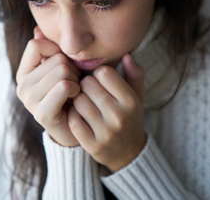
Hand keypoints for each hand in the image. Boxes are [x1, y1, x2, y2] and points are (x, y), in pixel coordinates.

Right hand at [16, 26, 80, 146]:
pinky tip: (75, 99)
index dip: (56, 50)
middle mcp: (22, 85)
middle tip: (73, 83)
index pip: (36, 44)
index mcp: (24, 72)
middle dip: (72, 68)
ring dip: (76, 80)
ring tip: (74, 91)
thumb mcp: (61, 67)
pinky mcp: (41, 113)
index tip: (64, 64)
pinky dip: (75, 90)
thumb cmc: (71, 94)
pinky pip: (64, 86)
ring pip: (62, 71)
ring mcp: (29, 100)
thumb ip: (49, 49)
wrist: (77, 127)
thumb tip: (38, 28)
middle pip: (55, 58)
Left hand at [67, 54, 145, 171]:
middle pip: (88, 84)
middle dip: (85, 85)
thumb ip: (135, 74)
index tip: (99, 81)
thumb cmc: (130, 117)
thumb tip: (126, 55)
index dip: (98, 74)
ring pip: (78, 101)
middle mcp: (119, 116)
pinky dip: (72, 115)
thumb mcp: (137, 96)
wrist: (127, 153)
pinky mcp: (92, 144)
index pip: (104, 72)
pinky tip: (78, 115)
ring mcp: (105, 131)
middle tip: (87, 91)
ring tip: (83, 102)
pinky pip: (73, 120)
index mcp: (131, 101)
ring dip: (77, 99)